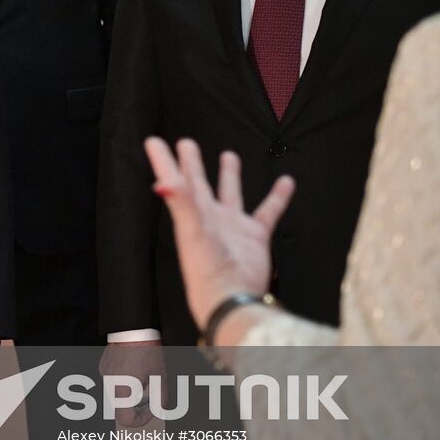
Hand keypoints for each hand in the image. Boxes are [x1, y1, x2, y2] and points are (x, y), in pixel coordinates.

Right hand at [99, 339, 164, 428]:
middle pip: (121, 407)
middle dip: (138, 405)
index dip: (141, 420)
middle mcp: (109, 384)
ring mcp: (104, 374)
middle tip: (152, 394)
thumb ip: (160, 398)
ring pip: (118, 394)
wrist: (132, 326)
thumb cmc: (147, 350)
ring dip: (131, 393)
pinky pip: (114, 381)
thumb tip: (158, 410)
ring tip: (144, 378)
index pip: (126, 419)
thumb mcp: (160, 376)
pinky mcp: (103, 365)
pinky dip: (125, 381)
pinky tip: (135, 368)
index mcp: (122, 390)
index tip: (152, 411)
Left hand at [144, 136, 292, 330]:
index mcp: (190, 212)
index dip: (164, 161)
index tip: (153, 141)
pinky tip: (286, 180)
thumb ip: (181, 203)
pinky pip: (268, 210)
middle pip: (197, 182)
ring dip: (230, 175)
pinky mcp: (255, 235)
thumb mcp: (192, 231)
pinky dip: (278, 196)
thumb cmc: (206, 268)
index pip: (174, 179)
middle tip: (187, 142)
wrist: (232, 297)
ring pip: (231, 192)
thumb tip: (161, 182)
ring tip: (228, 155)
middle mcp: (208, 216)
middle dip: (191, 163)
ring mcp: (232, 225)